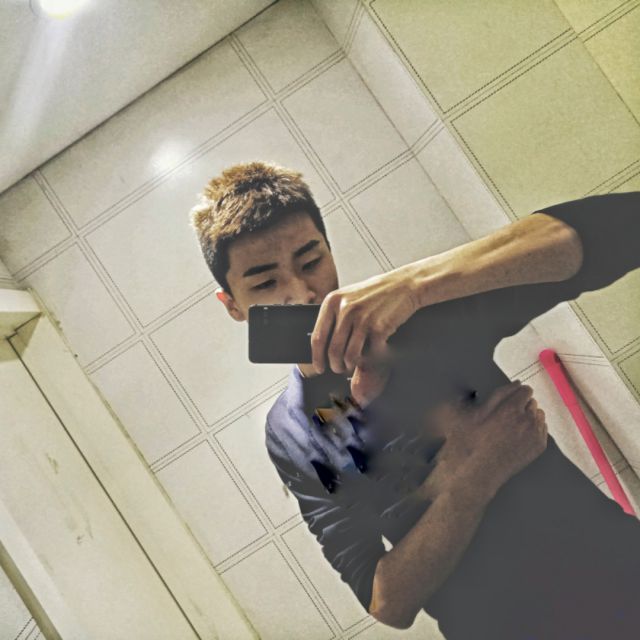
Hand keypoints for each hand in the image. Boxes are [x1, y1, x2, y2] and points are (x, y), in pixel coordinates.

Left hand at [311, 265, 419, 375]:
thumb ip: (334, 316)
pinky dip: (371, 359)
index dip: (316, 357)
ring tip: (352, 365)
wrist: (404, 284)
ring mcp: (362, 319)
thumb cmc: (376, 293)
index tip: (318, 367)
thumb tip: (323, 345)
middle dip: (335, 365)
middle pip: (333, 351)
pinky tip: (371, 355)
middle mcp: (345, 310)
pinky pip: (370, 354)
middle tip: (338, 369)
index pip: (318, 337)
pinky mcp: (379, 328)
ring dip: (350, 366)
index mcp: (333, 302)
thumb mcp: (349, 298)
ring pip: (349, 356)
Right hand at [419, 381, 547, 501]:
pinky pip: (542, 430)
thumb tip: (516, 383)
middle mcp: (527, 421)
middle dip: (521, 405)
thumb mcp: (475, 411)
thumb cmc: (470, 443)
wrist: (475, 471)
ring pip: (538, 415)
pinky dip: (533, 430)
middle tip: (505, 415)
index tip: (508, 400)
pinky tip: (518, 436)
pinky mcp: (538, 447)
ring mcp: (534, 435)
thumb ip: (499, 394)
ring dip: (528, 417)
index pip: (525, 390)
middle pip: (533, 402)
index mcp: (511, 409)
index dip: (515, 393)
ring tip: (511, 426)